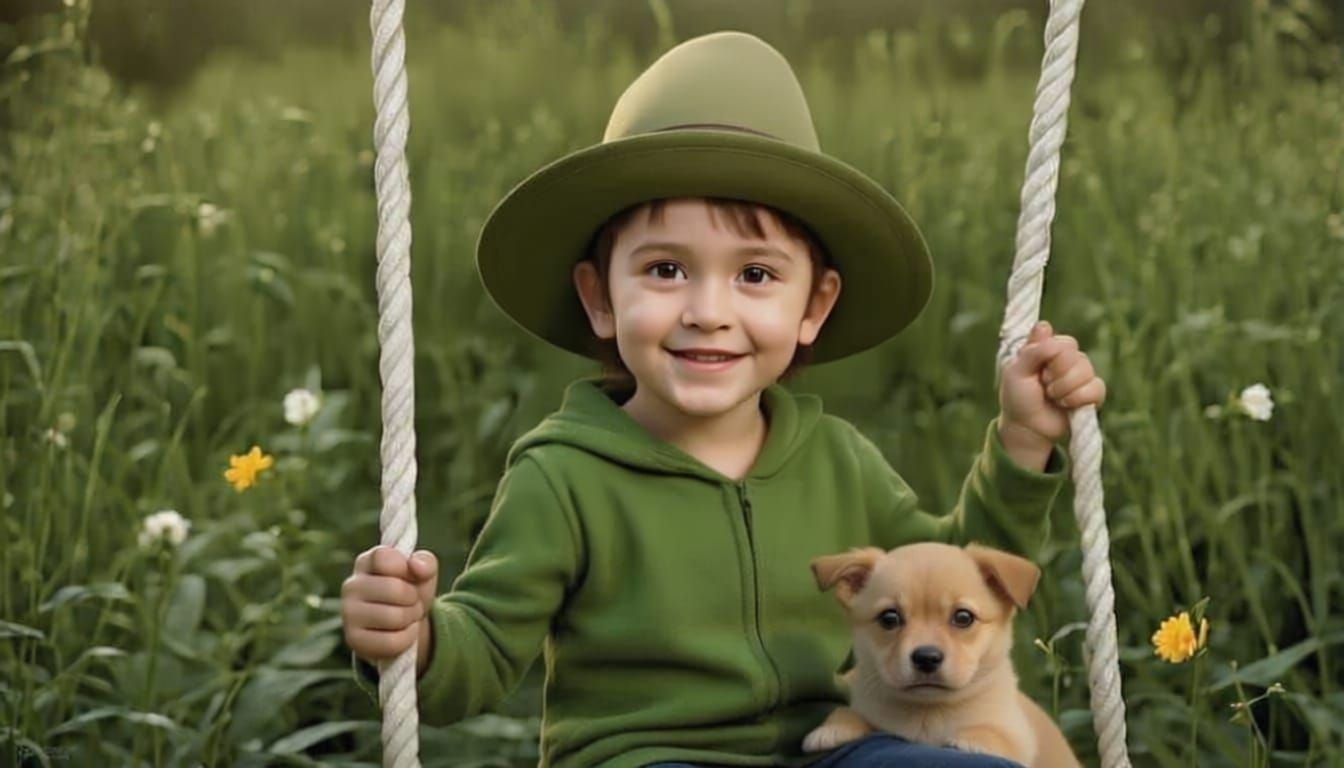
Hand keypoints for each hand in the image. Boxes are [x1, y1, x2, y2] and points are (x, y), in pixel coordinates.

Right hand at [342, 545, 438, 674]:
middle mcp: (351, 585)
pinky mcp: (353, 640)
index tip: (409, 575)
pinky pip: (392, 641)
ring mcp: (348, 613)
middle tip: (412, 601)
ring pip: (395, 617)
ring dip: (411, 618)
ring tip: (407, 616)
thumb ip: (426, 562)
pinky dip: (407, 638)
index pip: (383, 557)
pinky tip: (402, 632)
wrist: (404, 625)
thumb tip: (416, 565)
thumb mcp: (424, 574)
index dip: (404, 567)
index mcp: (366, 562)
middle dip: (414, 598)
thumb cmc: (411, 592)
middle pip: (395, 589)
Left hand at [998, 321, 1106, 446]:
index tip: (1038, 371)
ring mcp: (1082, 375)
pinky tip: (1066, 405)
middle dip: (1057, 376)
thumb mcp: (1016, 372)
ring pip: (1087, 372)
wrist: (1028, 428)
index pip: (1065, 343)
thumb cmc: (1018, 398)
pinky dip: (1078, 399)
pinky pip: (1097, 388)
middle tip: (1044, 386)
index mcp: (1050, 348)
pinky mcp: (1092, 393)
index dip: (1052, 359)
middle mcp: (1069, 358)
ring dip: (1065, 389)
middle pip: (1078, 356)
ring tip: (1053, 397)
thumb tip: (1045, 325)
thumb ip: (1032, 350)